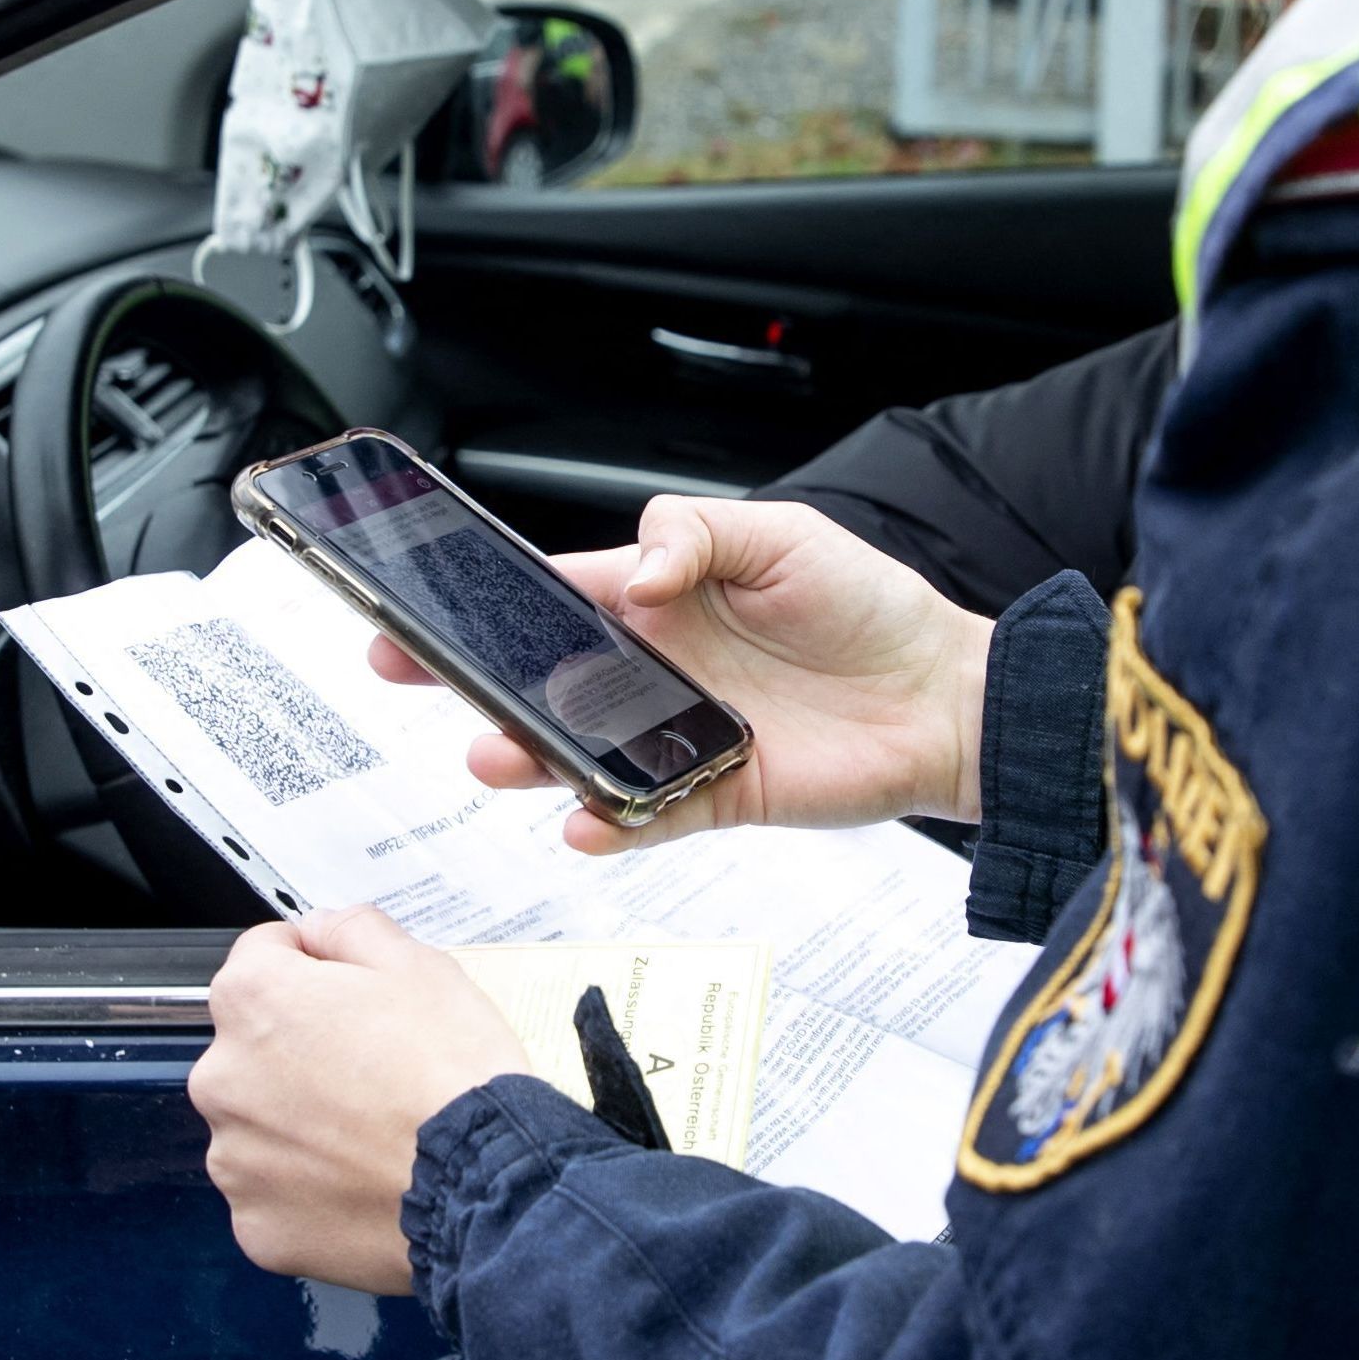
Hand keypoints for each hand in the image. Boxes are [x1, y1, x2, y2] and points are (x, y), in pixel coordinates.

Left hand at [189, 908, 531, 1294]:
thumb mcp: (419, 964)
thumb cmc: (454, 1076)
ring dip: (300, 1126)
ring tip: (372, 1135)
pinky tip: (361, 1181)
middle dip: (302, 1054)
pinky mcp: (256, 1226)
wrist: (484, 1183)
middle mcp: (223, 1078)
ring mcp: (235, 1160)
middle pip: (255, 1049)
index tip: (352, 997)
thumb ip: (352, 930)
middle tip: (374, 1073)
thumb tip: (319, 931)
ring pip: (261, 1128)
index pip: (262, 958)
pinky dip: (308, 1193)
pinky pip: (274, 1197)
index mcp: (252, 1000)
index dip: (316, 969)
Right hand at [366, 496, 991, 855]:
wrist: (943, 695)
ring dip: (529, 756)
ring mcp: (676, 735)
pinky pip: (644, 816)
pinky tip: (585, 821)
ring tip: (496, 753)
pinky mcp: (714, 794)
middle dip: (472, 681)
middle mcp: (653, 669)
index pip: (550, 597)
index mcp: (656, 598)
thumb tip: (636, 571)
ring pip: (578, 753)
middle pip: (540, 680)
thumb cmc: (868, 608)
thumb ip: (697, 534)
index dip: (482, 603)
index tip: (418, 607)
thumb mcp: (782, 535)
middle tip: (415, 676)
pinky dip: (610, 825)